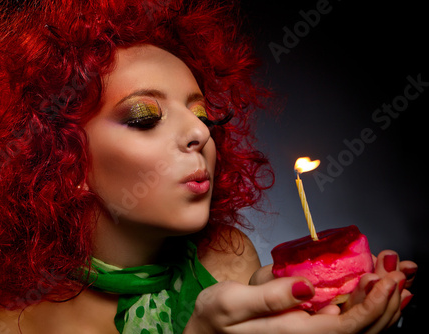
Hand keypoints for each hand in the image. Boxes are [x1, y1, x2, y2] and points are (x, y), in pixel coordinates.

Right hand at [185, 256, 415, 333]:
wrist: (207, 330)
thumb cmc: (215, 317)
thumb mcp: (231, 302)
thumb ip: (269, 295)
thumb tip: (308, 286)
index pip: (345, 327)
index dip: (371, 305)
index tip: (387, 280)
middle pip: (361, 329)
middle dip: (387, 300)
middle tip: (403, 269)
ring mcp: (309, 332)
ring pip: (358, 326)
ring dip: (384, 302)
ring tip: (400, 275)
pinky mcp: (306, 324)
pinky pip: (345, 318)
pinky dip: (366, 303)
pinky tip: (374, 288)